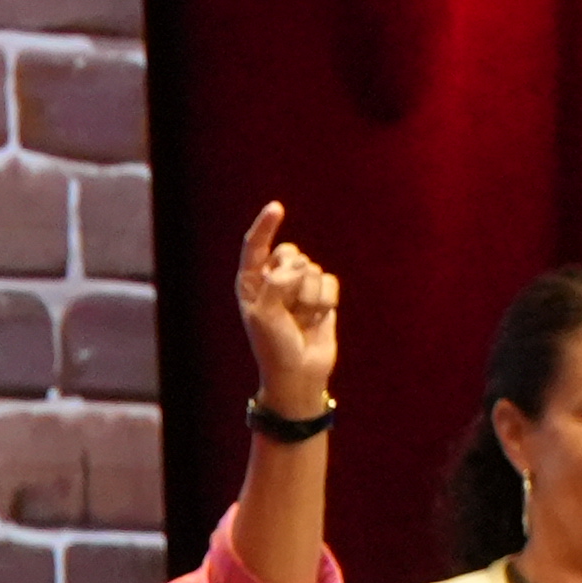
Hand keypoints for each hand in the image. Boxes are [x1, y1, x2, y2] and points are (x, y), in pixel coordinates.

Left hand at [232, 199, 341, 416]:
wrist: (299, 374)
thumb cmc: (273, 346)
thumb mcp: (264, 314)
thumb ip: (277, 283)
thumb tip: (301, 267)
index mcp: (251, 282)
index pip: (256, 246)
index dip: (266, 226)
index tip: (277, 208)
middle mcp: (274, 279)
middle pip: (291, 253)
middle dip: (294, 279)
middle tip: (289, 309)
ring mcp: (299, 287)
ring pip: (313, 269)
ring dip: (310, 298)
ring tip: (301, 320)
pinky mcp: (322, 296)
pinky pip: (330, 281)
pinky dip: (326, 301)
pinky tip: (318, 318)